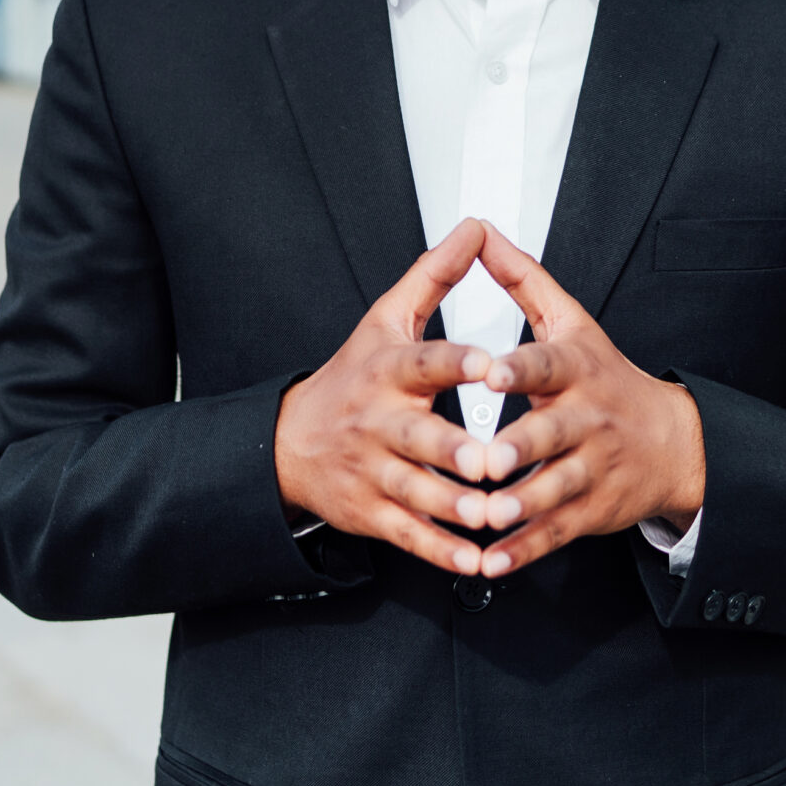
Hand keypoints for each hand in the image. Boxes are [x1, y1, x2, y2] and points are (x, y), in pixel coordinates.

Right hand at [274, 219, 499, 575]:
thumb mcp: (386, 318)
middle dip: (454, 451)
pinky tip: (478, 559)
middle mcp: (379, 422)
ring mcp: (374, 471)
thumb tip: (474, 227)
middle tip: (491, 460)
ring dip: (456, 507)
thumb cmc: (354, 374)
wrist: (291, 442)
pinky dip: (443, 551)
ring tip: (494, 515)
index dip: (457, 362)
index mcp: (388, 370)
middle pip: (418, 438)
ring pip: (417, 493)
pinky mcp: (372, 513)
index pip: (424, 361)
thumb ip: (435, 275)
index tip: (491, 364)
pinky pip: (410, 536)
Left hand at [472, 224, 705, 577]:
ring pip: (555, 488)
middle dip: (518, 447)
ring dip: (521, 504)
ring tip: (487, 514)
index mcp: (576, 369)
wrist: (672, 442)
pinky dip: (524, 548)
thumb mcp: (572, 321)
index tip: (490, 374)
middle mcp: (587, 419)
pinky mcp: (590, 511)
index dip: (520, 370)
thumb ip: (523, 280)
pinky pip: (555, 532)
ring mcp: (592, 468)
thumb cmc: (605, 377)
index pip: (547, 364)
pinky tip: (493, 559)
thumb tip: (480, 233)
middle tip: (483, 460)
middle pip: (552, 433)